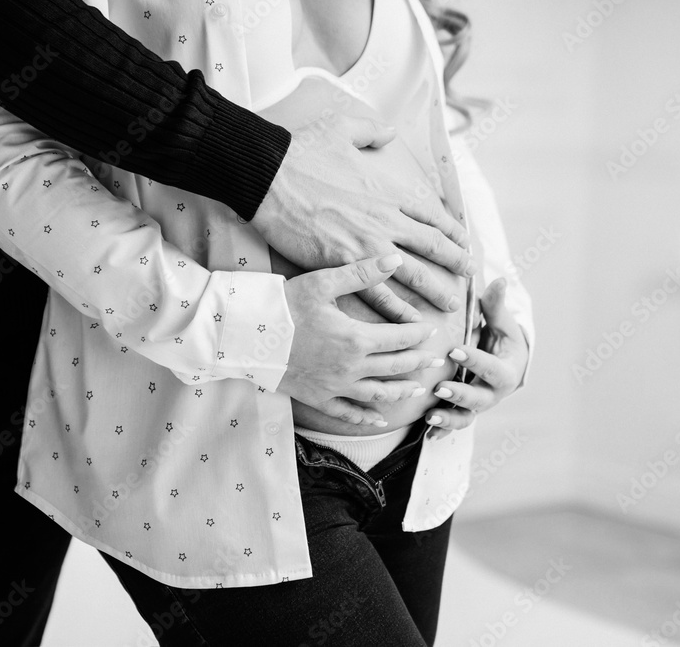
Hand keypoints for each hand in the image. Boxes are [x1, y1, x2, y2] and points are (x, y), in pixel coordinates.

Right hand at [250, 114, 473, 322]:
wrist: (267, 175)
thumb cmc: (300, 150)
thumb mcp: (342, 128)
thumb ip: (371, 130)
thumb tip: (389, 131)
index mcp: (387, 191)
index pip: (431, 214)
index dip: (451, 229)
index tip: (463, 240)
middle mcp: (386, 219)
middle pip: (432, 245)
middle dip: (455, 261)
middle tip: (469, 273)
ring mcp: (368, 244)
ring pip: (414, 273)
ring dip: (435, 291)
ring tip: (451, 306)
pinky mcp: (345, 264)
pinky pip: (379, 293)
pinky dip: (398, 310)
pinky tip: (411, 322)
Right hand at [278, 254, 442, 426]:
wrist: (243, 336)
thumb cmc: (282, 305)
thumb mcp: (323, 282)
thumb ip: (362, 273)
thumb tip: (396, 260)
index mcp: (357, 338)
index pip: (400, 338)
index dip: (420, 335)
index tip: (432, 331)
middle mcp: (351, 367)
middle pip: (396, 367)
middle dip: (418, 363)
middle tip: (436, 361)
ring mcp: (335, 387)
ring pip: (378, 394)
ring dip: (401, 392)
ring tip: (417, 389)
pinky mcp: (317, 398)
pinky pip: (347, 413)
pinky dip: (366, 417)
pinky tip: (378, 419)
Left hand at [423, 278, 528, 433]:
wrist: (507, 365)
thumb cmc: (501, 339)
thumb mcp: (502, 323)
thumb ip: (496, 306)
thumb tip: (499, 280)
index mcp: (506, 371)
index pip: (491, 367)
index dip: (475, 360)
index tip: (454, 350)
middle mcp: (494, 393)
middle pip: (479, 398)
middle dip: (460, 394)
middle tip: (440, 389)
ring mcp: (479, 406)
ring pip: (466, 417)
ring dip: (449, 419)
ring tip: (430, 416)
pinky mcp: (465, 413)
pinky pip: (454, 426)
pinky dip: (443, 431)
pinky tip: (428, 433)